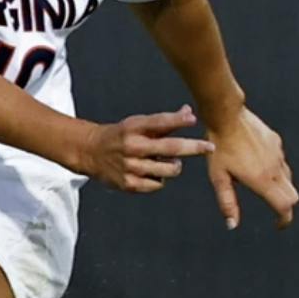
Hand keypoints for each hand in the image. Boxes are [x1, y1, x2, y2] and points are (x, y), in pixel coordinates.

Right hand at [77, 105, 215, 192]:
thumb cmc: (121, 136)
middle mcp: (132, 146)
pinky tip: (154, 173)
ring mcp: (130, 166)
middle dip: (193, 148)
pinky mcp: (128, 183)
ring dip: (175, 167)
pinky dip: (160, 179)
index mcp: (133, 128)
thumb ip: (165, 121)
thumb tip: (189, 113)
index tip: (193, 120)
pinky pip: (157, 184)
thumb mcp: (138, 124)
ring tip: (171, 163)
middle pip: (170, 148)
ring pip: (168, 170)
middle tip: (209, 148)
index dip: (177, 120)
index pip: (159, 122)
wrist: (90, 152)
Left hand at [205, 107, 297, 229]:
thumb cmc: (218, 148)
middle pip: (292, 196)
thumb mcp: (218, 177)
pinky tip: (257, 163)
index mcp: (262, 180)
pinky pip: (280, 161)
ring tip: (260, 185)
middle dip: (286, 205)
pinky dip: (275, 169)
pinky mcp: (276, 143)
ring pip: (287, 178)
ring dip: (280, 187)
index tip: (279, 225)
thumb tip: (232, 225)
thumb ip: (227, 202)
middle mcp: (275, 169)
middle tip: (275, 210)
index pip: (284, 206)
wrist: (227, 117)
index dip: (284, 219)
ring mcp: (278, 154)